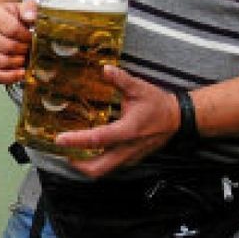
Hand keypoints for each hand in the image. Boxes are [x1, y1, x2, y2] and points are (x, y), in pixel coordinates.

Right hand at [0, 0, 36, 83]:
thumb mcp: (22, 8)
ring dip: (19, 62)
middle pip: (8, 47)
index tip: (32, 36)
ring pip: (3, 62)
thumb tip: (31, 17)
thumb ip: (30, 8)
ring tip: (25, 57)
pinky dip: (10, 77)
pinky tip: (20, 73)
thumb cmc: (13, 18)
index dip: (26, 36)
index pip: (12, 29)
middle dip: (24, 49)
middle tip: (29, 47)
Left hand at [54, 65, 180, 178]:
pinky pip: (109, 166)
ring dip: (84, 164)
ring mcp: (129, 157)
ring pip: (103, 170)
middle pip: (98, 168)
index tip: (60, 139)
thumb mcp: (140, 88)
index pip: (99, 139)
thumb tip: (105, 69)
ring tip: (69, 151)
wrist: (177, 119)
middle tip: (60, 150)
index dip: (77, 140)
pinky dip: (95, 161)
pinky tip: (86, 150)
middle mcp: (127, 148)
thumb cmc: (158, 105)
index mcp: (128, 130)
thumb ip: (121, 79)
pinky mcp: (130, 159)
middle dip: (77, 163)